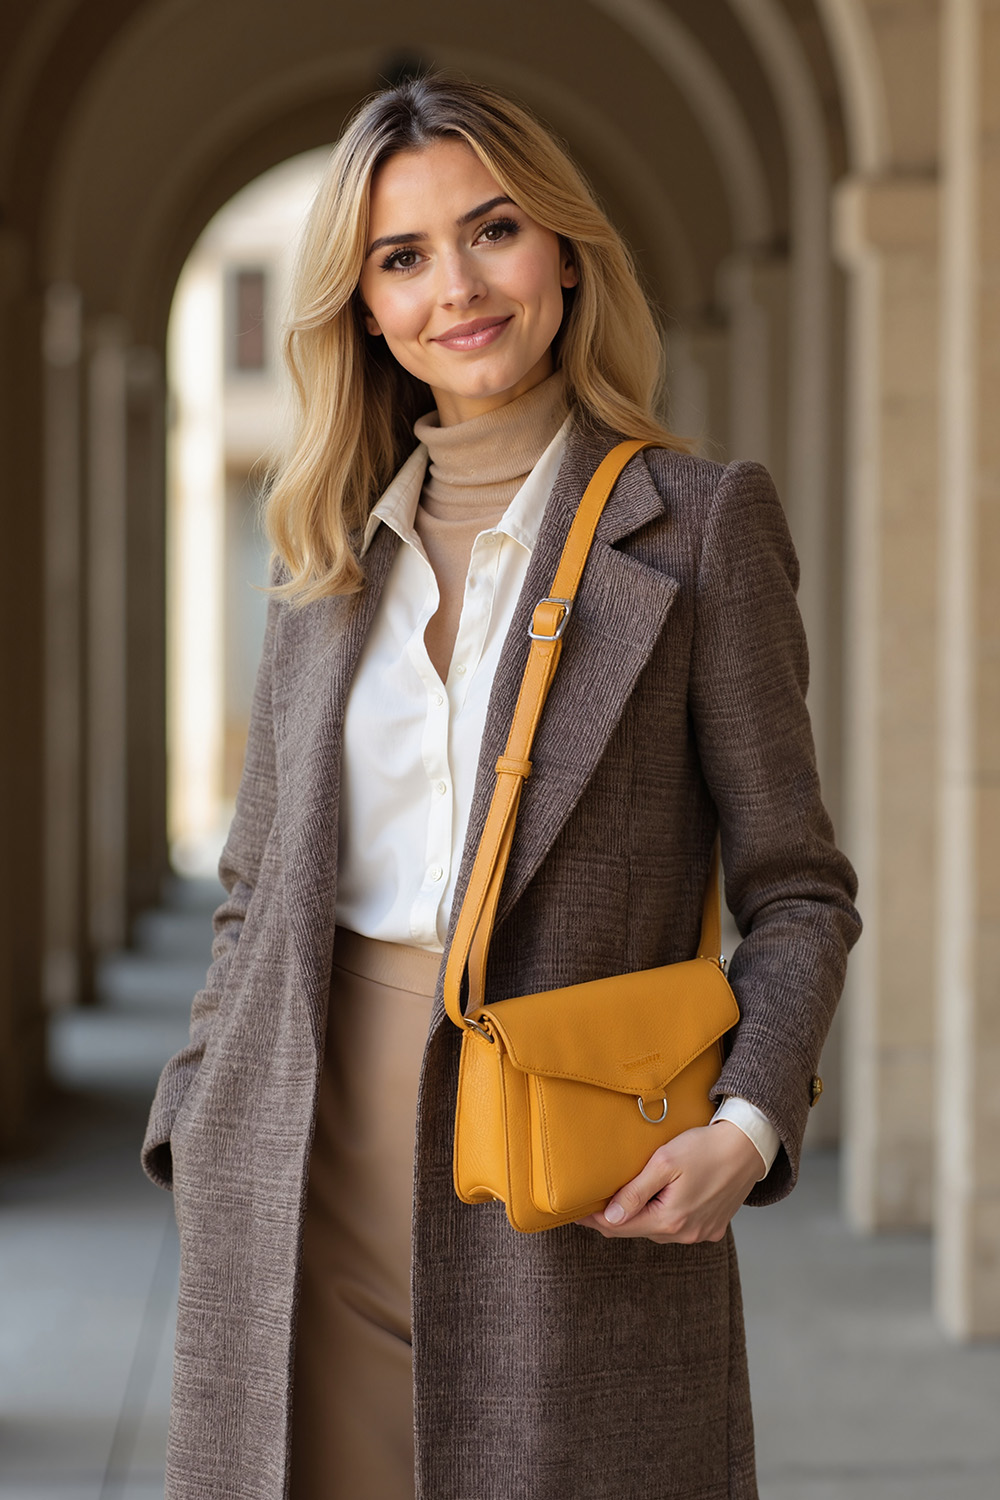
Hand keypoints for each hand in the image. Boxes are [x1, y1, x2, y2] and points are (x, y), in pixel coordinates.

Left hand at [574, 1122, 763, 1243]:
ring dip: (640, 1217)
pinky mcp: (712, 1227)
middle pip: (638, 1230)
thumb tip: (610, 1217)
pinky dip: (663, 1217)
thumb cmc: (706, 1148)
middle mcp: (686, 1234)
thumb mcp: (665, 1162)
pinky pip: (678, 1227)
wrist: (748, 1147)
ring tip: (621, 1200)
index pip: (620, 1227)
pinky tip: (656, 1202)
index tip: (575, 1212)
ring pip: (658, 1230)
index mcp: (671, 1220)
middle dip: (614, 1218)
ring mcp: (701, 1233)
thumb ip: (636, 1191)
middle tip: (592, 1204)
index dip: (594, 1220)